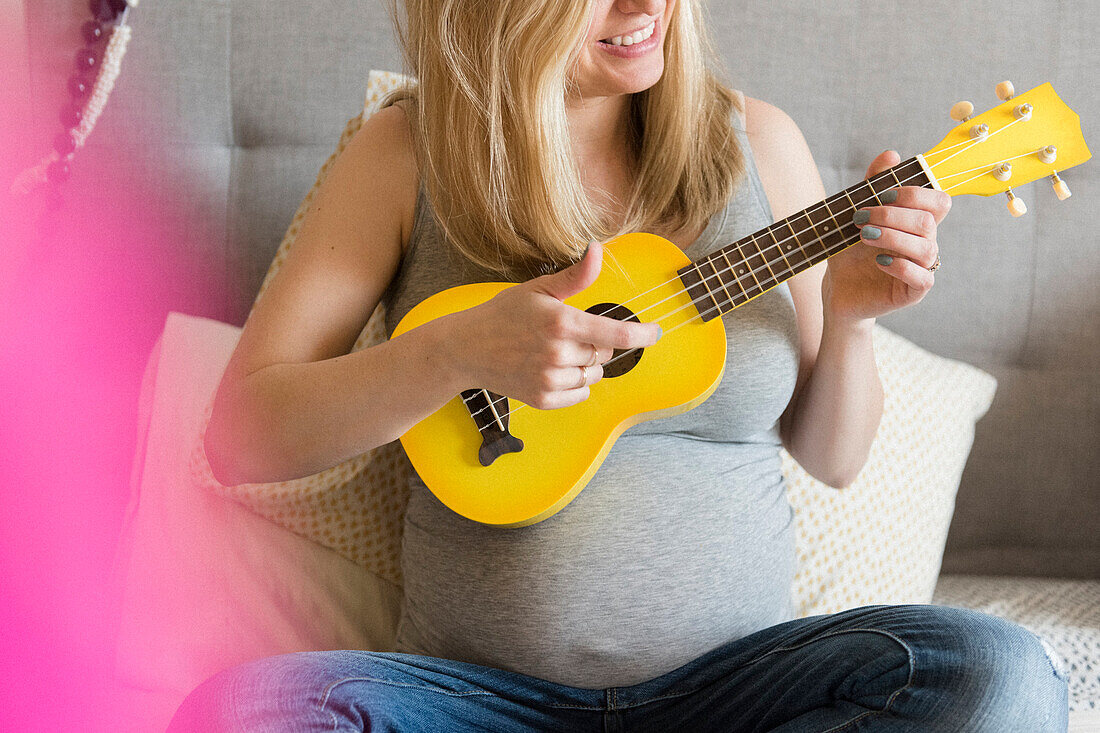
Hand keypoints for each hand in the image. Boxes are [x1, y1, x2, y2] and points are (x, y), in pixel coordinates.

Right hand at [447, 240, 661, 408]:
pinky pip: (580, 394)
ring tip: (554, 352)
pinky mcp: (543, 399)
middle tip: (566, 334)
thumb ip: (576, 275)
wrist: (466, 349)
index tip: (656, 333)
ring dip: (584, 364)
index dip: (643, 335)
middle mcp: (558, 353)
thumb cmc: (503, 314)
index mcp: (561, 322)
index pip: (616, 335)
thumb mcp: (538, 288)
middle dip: (595, 343)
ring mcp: (550, 379)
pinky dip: (574, 383)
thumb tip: (598, 249)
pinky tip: (550, 369)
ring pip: (593, 374)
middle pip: (604, 353)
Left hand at [821, 150, 951, 326]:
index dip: (914, 193)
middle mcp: (924, 243)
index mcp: (916, 223)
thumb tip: (891, 154)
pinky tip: (879, 261)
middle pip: (928, 221)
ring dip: (893, 237)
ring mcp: (922, 268)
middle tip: (860, 218)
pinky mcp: (913, 292)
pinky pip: (923, 278)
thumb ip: (872, 186)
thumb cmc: (849, 252)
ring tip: (864, 237)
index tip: (880, 195)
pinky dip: (900, 266)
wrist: (837, 289)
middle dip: (892, 215)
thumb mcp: (855, 215)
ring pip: (926, 247)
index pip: (938, 201)